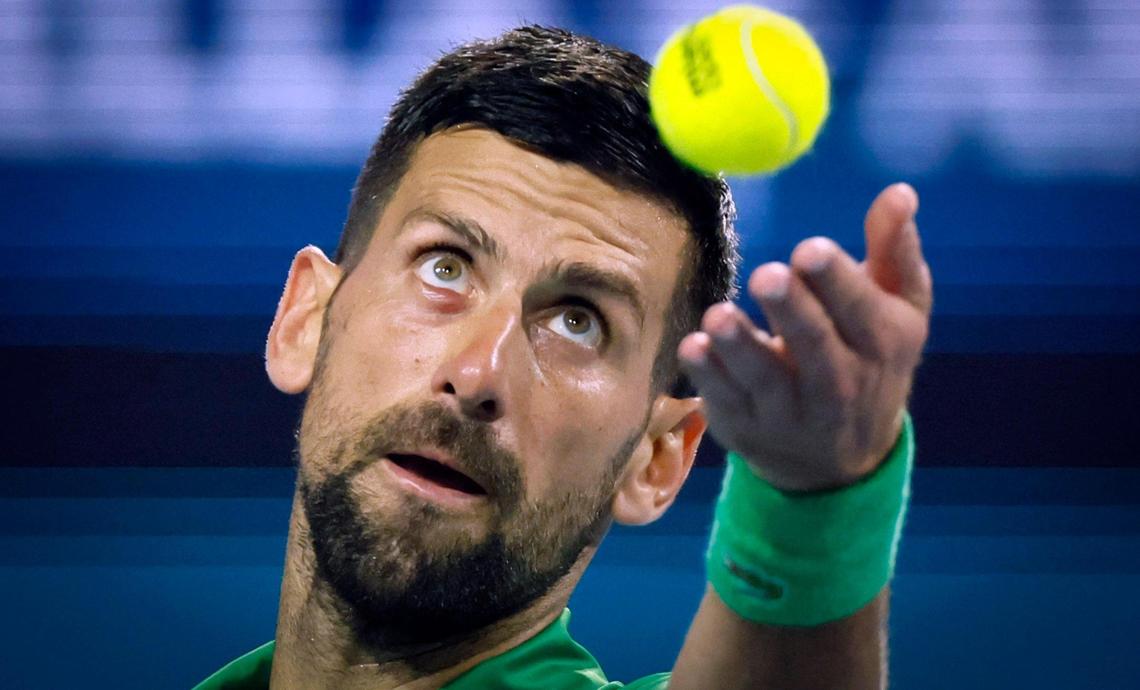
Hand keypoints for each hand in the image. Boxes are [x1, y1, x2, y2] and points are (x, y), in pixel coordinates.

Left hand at [678, 183, 932, 491]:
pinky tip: (692, 348)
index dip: (836, 282)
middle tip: (766, 276)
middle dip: (791, 311)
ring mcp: (793, 414)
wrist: (841, 460)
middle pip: (816, 348)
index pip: (861, 312)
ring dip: (740, 347)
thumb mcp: (896, 307)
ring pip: (766, 380)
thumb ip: (894, 249)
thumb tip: (899, 192)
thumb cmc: (868, 357)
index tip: (809, 249)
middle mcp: (842, 385)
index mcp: (882, 343)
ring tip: (718, 315)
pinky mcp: (749, 430)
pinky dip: (709, 378)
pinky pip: (727, 403)